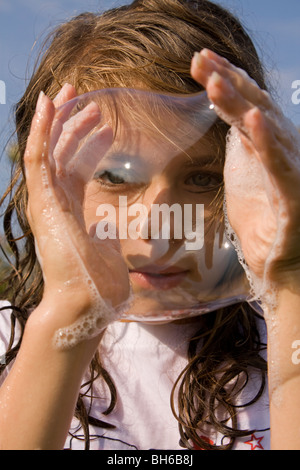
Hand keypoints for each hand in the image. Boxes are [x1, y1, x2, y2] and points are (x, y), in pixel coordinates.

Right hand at [24, 84, 129, 345]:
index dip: (90, 145)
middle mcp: (55, 202)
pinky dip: (42, 130)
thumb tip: (135, 233)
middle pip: (62, 153)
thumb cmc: (99, 281)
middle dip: (73, 123)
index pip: (78, 168)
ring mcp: (46, 201)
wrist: (86, 302)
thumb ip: (114, 232)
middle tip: (86, 98)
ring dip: (59, 119)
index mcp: (70, 210)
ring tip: (74, 92)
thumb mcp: (112, 247)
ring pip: (49, 149)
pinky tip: (49, 104)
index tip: (106, 126)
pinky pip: (39, 157)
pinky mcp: (43, 201)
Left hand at [191, 49, 299, 298]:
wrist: (281, 264)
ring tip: (216, 82)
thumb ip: (241, 142)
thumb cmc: (262, 219)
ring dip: (241, 104)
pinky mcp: (294, 197)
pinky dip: (267, 142)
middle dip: (228, 82)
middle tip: (200, 59)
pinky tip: (254, 120)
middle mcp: (283, 151)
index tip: (199, 60)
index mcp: (267, 145)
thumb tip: (231, 115)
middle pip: (255, 108)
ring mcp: (291, 171)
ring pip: (266, 131)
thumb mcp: (245, 171)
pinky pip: (280, 166)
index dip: (225, 81)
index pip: (246, 105)